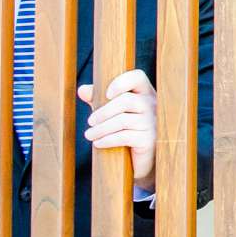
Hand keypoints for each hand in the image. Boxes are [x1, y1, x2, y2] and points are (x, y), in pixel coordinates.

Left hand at [79, 70, 158, 187]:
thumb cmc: (126, 129)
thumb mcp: (111, 112)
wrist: (141, 159)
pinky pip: (125, 137)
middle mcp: (152, 105)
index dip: (121, 82)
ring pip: (123, 120)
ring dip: (101, 129)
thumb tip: (82, 90)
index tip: (106, 94)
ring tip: (89, 135)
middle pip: (126, 101)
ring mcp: (153, 122)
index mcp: (144, 93)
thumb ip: (98, 99)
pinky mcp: (149, 140)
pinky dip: (107, 140)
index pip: (138, 77)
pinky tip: (98, 143)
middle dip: (103, 112)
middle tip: (90, 122)